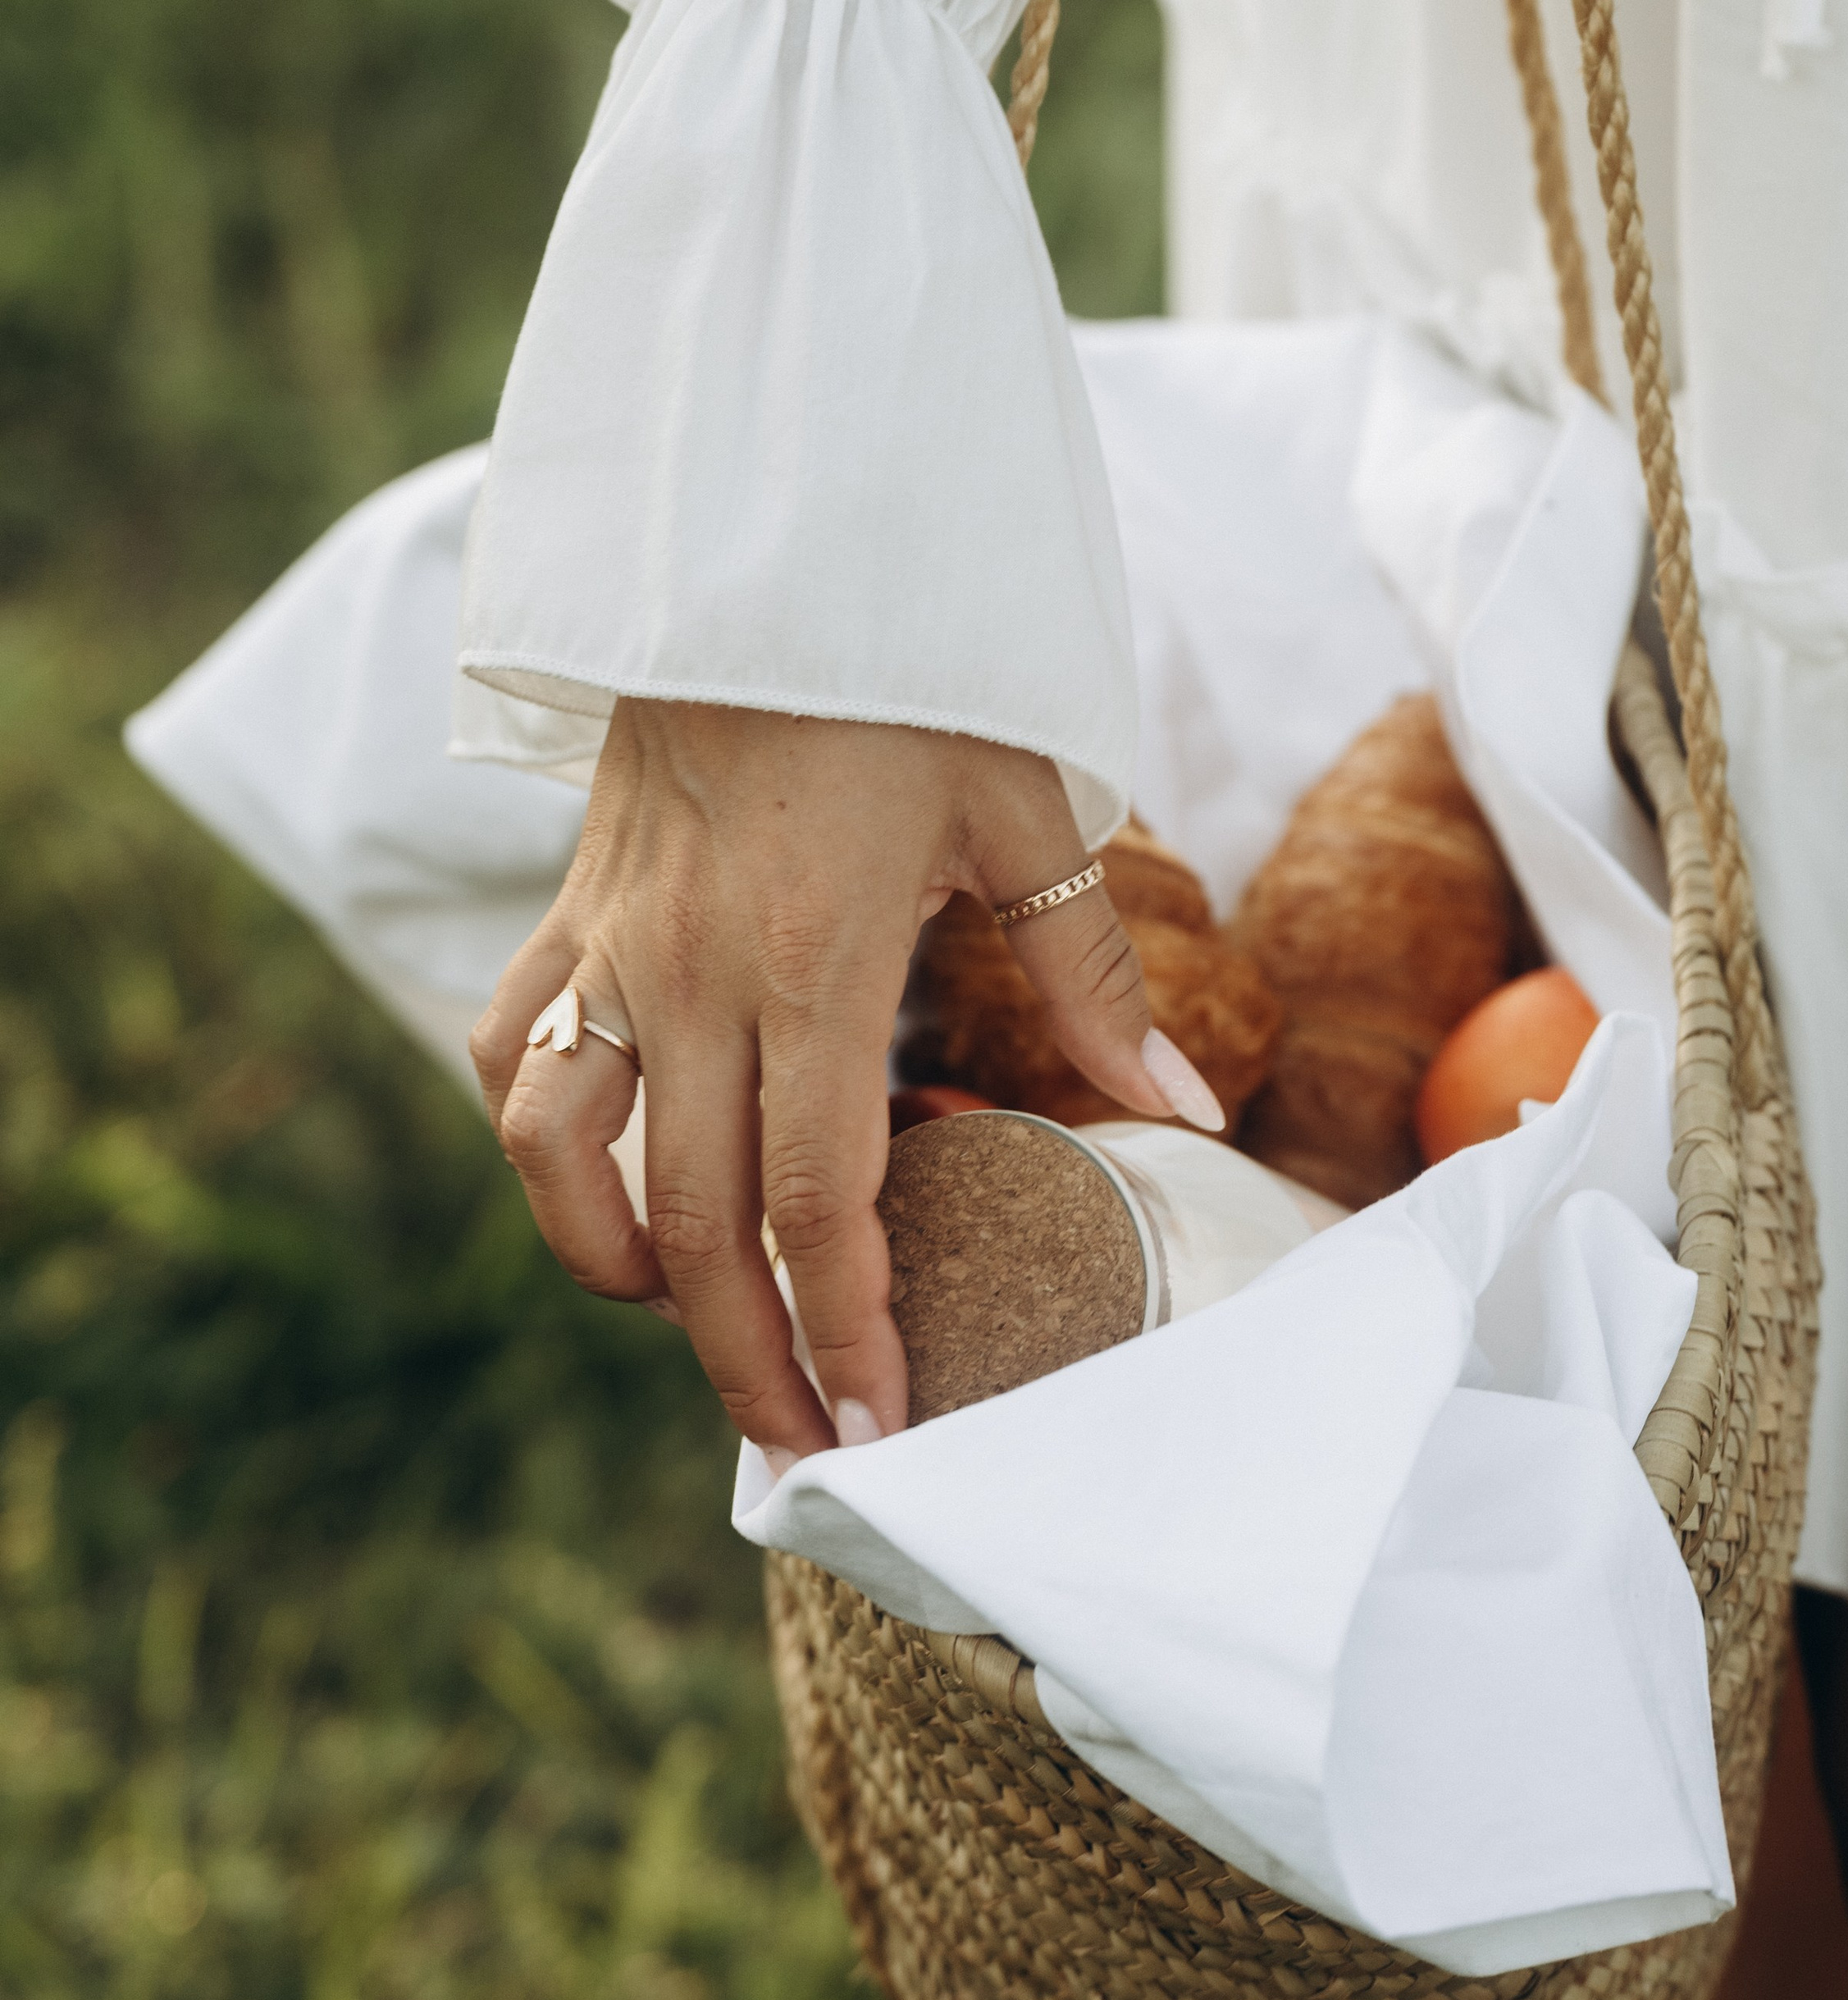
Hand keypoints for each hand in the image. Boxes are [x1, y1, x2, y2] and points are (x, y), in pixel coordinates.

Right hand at [469, 702, 1221, 1465]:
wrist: (769, 559)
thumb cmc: (916, 682)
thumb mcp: (1027, 813)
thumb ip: (1094, 977)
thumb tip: (1184, 1110)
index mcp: (818, 960)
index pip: (818, 1201)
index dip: (848, 1328)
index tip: (881, 1421)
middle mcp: (696, 972)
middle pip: (699, 1224)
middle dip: (751, 1359)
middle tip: (807, 1440)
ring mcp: (614, 946)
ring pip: (569, 1161)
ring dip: (620, 1271)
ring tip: (697, 1323)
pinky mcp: (569, 911)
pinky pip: (511, 1054)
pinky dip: (540, 1143)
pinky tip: (603, 1185)